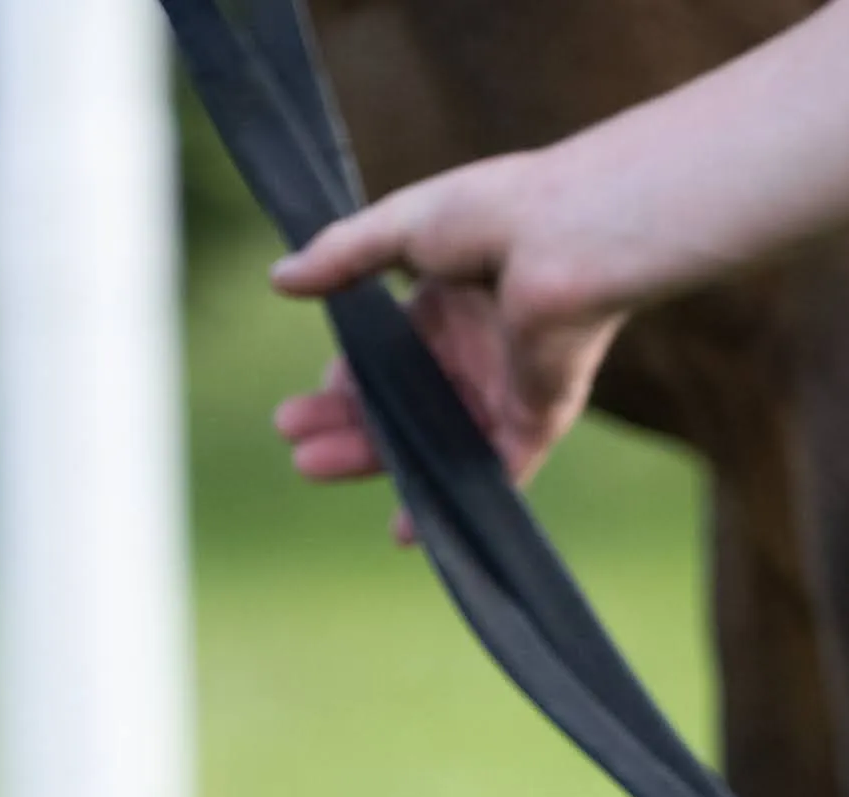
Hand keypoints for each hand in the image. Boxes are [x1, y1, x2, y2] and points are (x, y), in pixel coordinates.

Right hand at [269, 154, 628, 539]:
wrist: (569, 237)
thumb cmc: (494, 214)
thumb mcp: (401, 226)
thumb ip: (341, 257)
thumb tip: (280, 278)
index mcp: (447, 301)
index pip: (386, 355)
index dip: (344, 384)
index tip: (301, 407)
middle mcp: (476, 347)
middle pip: (402, 405)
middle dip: (345, 426)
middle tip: (297, 450)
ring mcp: (506, 387)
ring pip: (435, 440)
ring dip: (379, 460)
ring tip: (314, 467)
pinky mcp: (537, 420)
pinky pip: (490, 473)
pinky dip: (451, 501)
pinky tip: (407, 530)